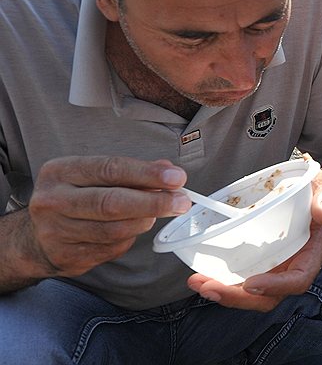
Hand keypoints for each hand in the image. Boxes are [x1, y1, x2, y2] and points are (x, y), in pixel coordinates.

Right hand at [26, 157, 190, 277]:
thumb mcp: (93, 176)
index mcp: (60, 172)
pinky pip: (111, 248)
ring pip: (115, 229)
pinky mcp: (67, 256)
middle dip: (153, 202)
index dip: (147, 174)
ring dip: (144, 221)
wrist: (36, 238)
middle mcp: (53, 201)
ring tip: (156, 214)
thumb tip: (169, 172)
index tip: (177, 178)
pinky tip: (132, 229)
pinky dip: (129, 237)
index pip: (110, 169)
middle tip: (181, 202)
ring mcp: (57, 231)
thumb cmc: (74, 198)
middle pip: (111, 203)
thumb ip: (132, 172)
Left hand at [187, 157, 321, 311]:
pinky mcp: (261, 262)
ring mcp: (276, 268)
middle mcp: (293, 267)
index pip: (298, 280)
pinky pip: (242, 279)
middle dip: (238, 297)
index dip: (275, 286)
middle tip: (209, 287)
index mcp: (312, 254)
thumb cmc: (320, 194)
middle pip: (268, 296)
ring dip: (224, 292)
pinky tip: (202, 275)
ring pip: (252, 293)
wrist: (314, 194)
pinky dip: (223, 281)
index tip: (251, 283)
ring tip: (198, 283)